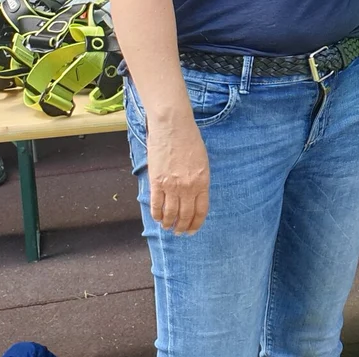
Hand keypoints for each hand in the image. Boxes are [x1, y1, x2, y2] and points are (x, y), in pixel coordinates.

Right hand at [146, 111, 210, 233]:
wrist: (173, 126)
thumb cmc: (189, 140)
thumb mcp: (202, 162)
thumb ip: (199, 180)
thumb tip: (193, 196)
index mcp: (203, 182)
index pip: (201, 210)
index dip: (196, 223)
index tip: (192, 230)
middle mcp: (188, 187)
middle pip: (185, 215)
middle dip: (182, 227)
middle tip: (179, 232)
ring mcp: (172, 186)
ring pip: (170, 213)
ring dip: (169, 224)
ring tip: (167, 228)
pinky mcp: (156, 182)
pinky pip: (156, 204)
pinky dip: (157, 215)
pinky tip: (157, 219)